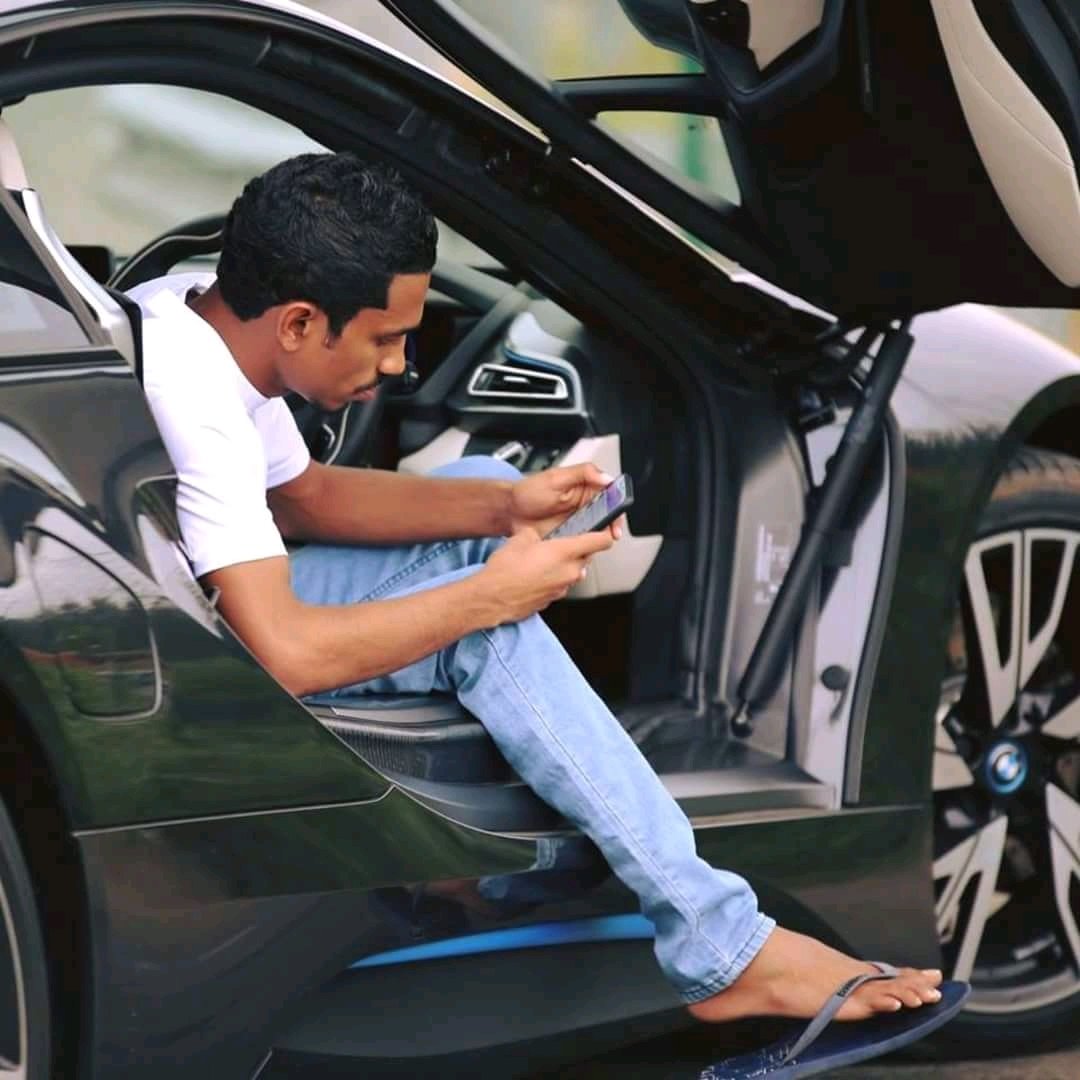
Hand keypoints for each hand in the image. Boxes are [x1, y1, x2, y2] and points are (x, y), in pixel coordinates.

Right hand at [478, 527, 614, 623]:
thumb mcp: (520, 538)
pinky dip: (554, 578)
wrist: (492, 598)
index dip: (605, 534)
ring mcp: (562, 588)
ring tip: (544, 560)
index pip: (600, 542)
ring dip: (565, 565)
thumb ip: (536, 534)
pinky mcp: (552, 600)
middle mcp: (569, 572)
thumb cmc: (505, 569)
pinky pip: (560, 585)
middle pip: (587, 557)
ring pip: (573, 572)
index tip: (606, 531)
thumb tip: (537, 536)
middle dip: (579, 549)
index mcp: (565, 552)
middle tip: (563, 542)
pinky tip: (536, 575)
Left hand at [506, 463, 622, 538]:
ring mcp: (576, 524)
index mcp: (584, 489)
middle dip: (611, 526)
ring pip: (596, 533)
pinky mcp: (568, 538)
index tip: (617, 514)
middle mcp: (584, 507)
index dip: (617, 506)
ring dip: (598, 539)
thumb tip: (606, 477)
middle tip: (610, 534)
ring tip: (595, 543)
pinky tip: (582, 550)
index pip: (609, 496)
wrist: (509, 512)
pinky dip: (584, 549)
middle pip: (608, 517)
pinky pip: (582, 544)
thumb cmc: (528, 492)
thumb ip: (582, 474)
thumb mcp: (555, 477)